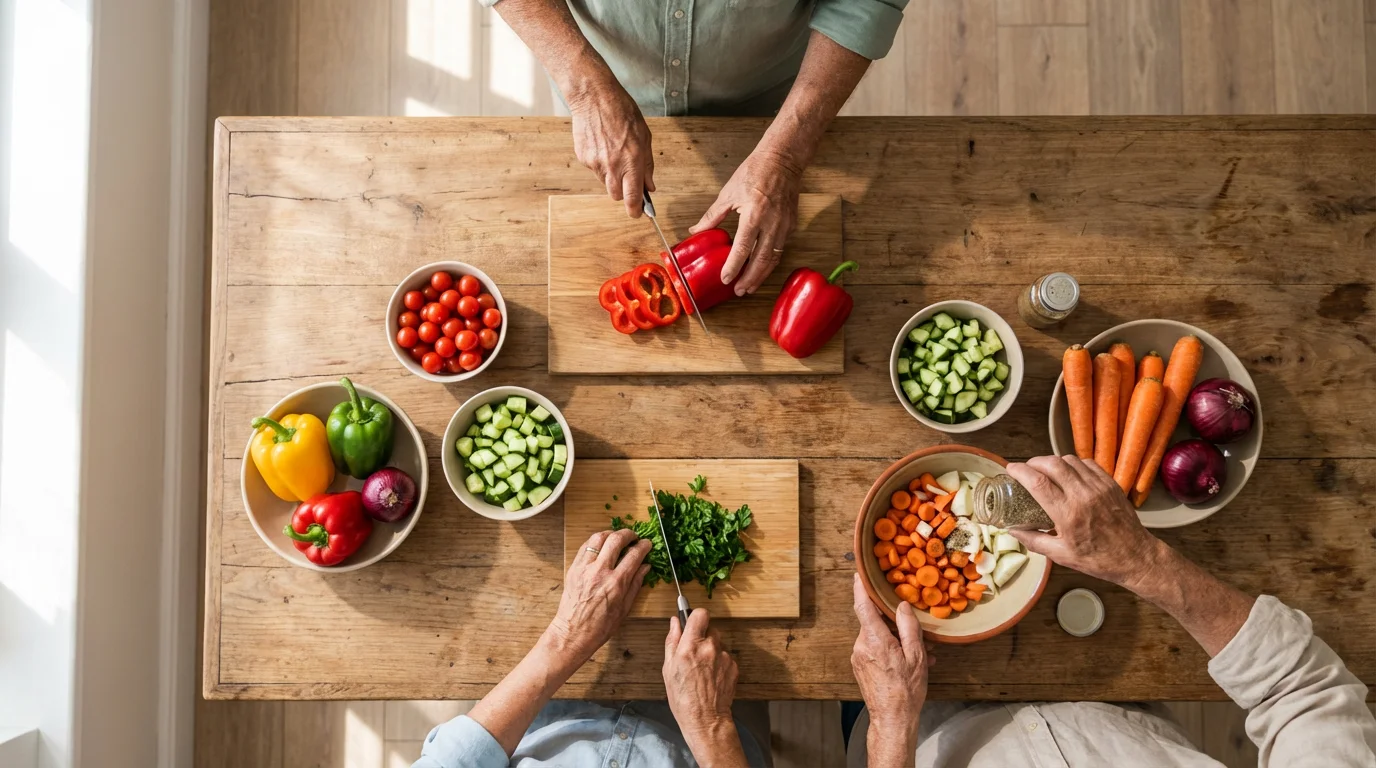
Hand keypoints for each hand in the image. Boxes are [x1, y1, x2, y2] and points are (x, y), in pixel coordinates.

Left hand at [545, 529, 650, 662]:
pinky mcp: (573, 569)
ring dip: (610, 534)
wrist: (573, 633)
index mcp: (616, 584)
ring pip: (598, 538)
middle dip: (628, 534)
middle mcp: (600, 572)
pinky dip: (595, 542)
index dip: (643, 546)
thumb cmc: (600, 627)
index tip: (647, 544)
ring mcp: (584, 569)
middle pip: (616, 540)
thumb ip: (635, 584)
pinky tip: (601, 546)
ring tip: (617, 538)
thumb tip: (645, 567)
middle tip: (633, 537)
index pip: (634, 555)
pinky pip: (585, 547)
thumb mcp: (624, 609)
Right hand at [568, 80, 654, 217]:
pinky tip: (603, 145)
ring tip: (614, 152)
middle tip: (628, 180)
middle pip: (616, 195)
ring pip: (605, 182)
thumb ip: (647, 164)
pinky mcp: (583, 157)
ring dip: (612, 176)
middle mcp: (613, 165)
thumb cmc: (622, 111)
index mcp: (632, 160)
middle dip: (623, 193)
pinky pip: (595, 169)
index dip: (635, 210)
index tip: (638, 213)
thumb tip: (649, 186)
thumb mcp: (644, 136)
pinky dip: (601, 163)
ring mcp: (595, 163)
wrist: (593, 97)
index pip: (632, 197)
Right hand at [663, 609, 740, 752]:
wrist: (706, 719)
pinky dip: (720, 662)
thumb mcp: (668, 669)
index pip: (699, 614)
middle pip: (710, 628)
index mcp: (690, 647)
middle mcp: (709, 648)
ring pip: (718, 643)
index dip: (695, 616)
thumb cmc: (683, 698)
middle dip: (702, 637)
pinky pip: (726, 656)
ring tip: (703, 670)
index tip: (691, 622)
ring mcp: (724, 657)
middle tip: (694, 653)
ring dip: (711, 650)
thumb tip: (675, 622)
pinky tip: (712, 677)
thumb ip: (672, 641)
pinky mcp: (734, 666)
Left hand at [690, 148, 802, 295]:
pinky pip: (780, 249)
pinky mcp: (791, 225)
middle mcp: (771, 223)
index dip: (734, 266)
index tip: (726, 279)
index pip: (743, 248)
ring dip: (762, 275)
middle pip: (761, 259)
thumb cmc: (755, 172)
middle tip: (739, 291)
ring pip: (773, 258)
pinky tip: (762, 269)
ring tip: (750, 286)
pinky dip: (771, 262)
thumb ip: (712, 216)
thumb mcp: (728, 193)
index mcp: (753, 214)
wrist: (783, 160)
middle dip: (750, 278)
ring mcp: (784, 225)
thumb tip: (695, 231)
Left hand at [851, 574, 927, 754]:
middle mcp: (861, 646)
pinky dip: (890, 650)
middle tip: (914, 627)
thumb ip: (908, 627)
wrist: (892, 719)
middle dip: (893, 622)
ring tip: (920, 653)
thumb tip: (902, 606)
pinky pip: (874, 649)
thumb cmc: (906, 690)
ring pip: (876, 636)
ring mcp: (858, 657)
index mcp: (874, 640)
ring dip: (896, 639)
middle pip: (874, 622)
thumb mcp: (915, 656)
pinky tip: (908, 661)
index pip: (863, 606)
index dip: (860, 588)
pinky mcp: (860, 666)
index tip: (859, 573)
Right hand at [1008, 455, 1164, 587]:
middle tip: (1027, 469)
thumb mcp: (1061, 555)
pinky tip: (1068, 474)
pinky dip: (1073, 464)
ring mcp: (1099, 487)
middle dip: (1034, 462)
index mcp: (1068, 514)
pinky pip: (1087, 464)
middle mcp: (1083, 496)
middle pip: (1052, 464)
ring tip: (1046, 472)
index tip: (1010, 469)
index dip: (1020, 471)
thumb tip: (1012, 530)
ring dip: (1053, 462)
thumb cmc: (1097, 559)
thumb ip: (1034, 540)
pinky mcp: (1111, 484)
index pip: (1038, 482)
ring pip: (1070, 460)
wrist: (1135, 557)